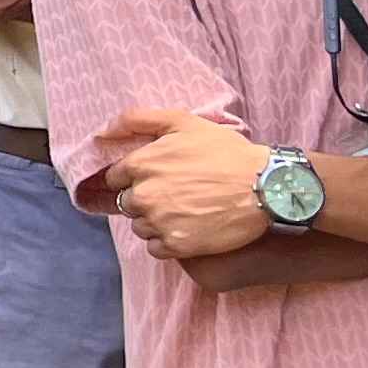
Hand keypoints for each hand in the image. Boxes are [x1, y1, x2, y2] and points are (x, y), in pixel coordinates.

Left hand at [94, 106, 272, 260]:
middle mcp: (143, 195)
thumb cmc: (225, 152)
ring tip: (185, 212)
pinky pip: (155, 248)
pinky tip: (187, 229)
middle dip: (146, 199)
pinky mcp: (177, 245)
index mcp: (141, 164)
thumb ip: (137, 119)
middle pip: (128, 203)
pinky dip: (167, 242)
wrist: (265, 187)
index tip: (158, 177)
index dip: (135, 177)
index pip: (115, 177)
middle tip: (176, 194)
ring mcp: (159, 222)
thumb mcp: (182, 121)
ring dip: (155, 222)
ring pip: (140, 227)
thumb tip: (102, 132)